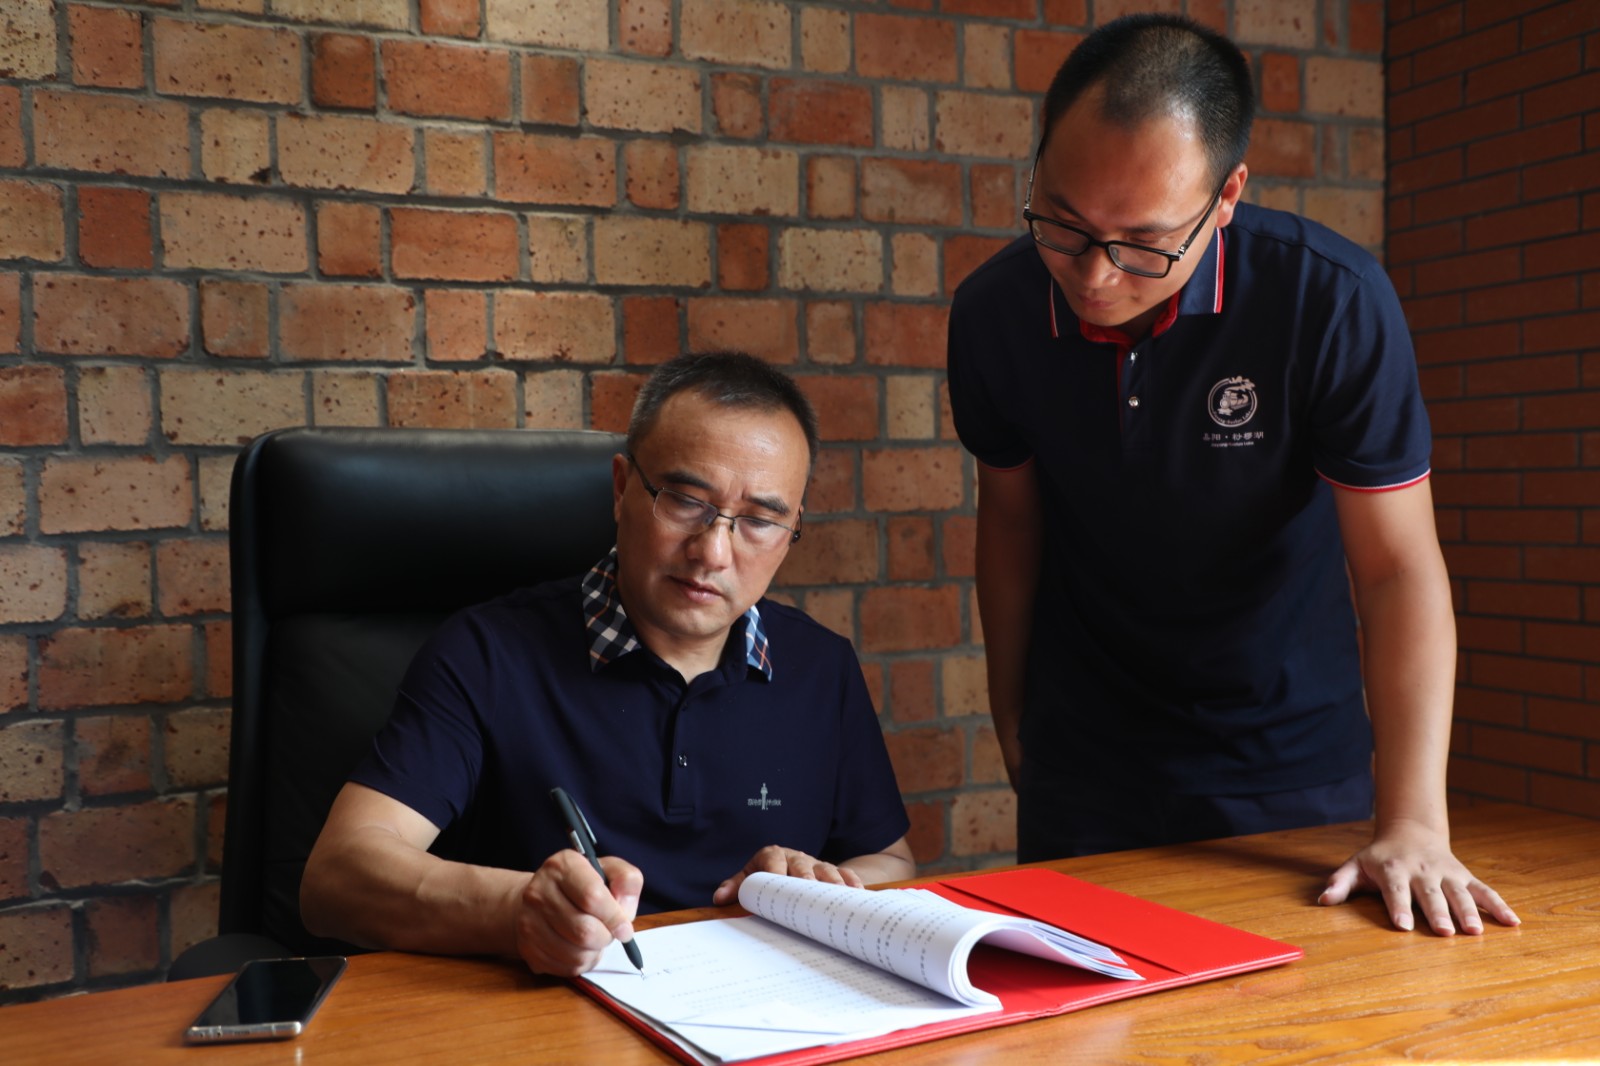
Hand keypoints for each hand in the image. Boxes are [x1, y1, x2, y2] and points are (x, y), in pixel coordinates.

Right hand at [512, 850, 642, 975]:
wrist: (540, 897)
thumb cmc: (581, 884)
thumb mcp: (608, 870)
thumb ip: (627, 881)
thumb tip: (625, 911)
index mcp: (562, 866)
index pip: (592, 897)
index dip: (614, 917)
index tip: (624, 927)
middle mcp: (539, 892)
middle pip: (584, 930)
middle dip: (605, 937)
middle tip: (609, 932)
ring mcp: (529, 921)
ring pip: (576, 954)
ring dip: (594, 952)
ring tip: (594, 939)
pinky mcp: (528, 948)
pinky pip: (565, 967)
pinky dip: (581, 963)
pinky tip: (580, 948)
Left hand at [712, 845, 863, 905]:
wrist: (785, 863)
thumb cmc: (765, 874)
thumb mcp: (748, 877)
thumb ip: (735, 886)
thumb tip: (719, 898)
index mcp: (773, 856)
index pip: (773, 861)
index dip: (775, 873)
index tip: (777, 885)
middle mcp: (796, 857)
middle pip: (803, 866)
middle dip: (807, 879)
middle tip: (811, 891)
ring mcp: (816, 864)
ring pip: (827, 870)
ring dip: (834, 883)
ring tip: (840, 895)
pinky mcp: (832, 873)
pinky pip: (845, 875)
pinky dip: (853, 883)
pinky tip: (860, 895)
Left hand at [1318, 820, 1518, 934]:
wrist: (1410, 831)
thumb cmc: (1379, 856)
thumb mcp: (1355, 864)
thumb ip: (1340, 882)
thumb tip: (1323, 900)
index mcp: (1394, 869)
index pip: (1396, 889)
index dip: (1399, 907)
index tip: (1403, 926)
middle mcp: (1423, 871)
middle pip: (1431, 894)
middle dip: (1438, 912)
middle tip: (1444, 932)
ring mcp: (1447, 873)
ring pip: (1460, 893)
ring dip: (1469, 911)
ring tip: (1475, 931)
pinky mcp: (1465, 876)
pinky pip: (1485, 890)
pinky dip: (1499, 905)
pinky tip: (1513, 922)